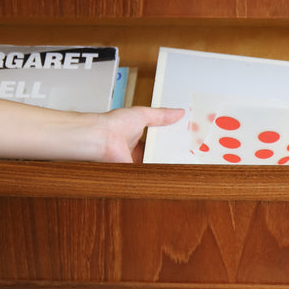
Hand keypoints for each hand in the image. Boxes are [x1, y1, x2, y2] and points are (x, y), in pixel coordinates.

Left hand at [66, 106, 184, 164]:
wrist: (101, 138)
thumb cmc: (113, 124)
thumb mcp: (143, 114)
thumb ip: (161, 115)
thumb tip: (178, 112)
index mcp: (134, 138)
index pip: (155, 142)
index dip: (167, 143)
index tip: (181, 143)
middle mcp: (133, 152)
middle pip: (155, 156)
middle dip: (168, 156)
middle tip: (187, 156)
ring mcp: (132, 164)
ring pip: (153, 167)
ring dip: (164, 166)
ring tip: (183, 166)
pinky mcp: (132, 174)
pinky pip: (148, 176)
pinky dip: (157, 175)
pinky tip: (170, 175)